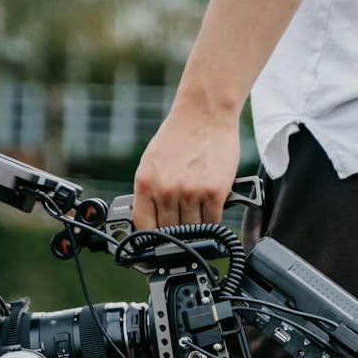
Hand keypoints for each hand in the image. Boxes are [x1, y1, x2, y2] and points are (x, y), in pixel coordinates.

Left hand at [132, 96, 241, 229]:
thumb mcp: (152, 162)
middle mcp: (165, 190)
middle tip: (187, 226)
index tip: (159, 245)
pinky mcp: (213, 192)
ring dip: (198, 226)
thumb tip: (154, 220)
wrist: (204, 112)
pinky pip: (213, 222)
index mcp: (146, 183)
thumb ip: (151, 190)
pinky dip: (214, 221)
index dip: (152, 241)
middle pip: (171, 232)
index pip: (143, 227)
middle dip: (179, 232)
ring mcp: (190, 192)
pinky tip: (213, 209)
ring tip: (201, 211)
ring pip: (193, 230)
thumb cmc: (180, 136)